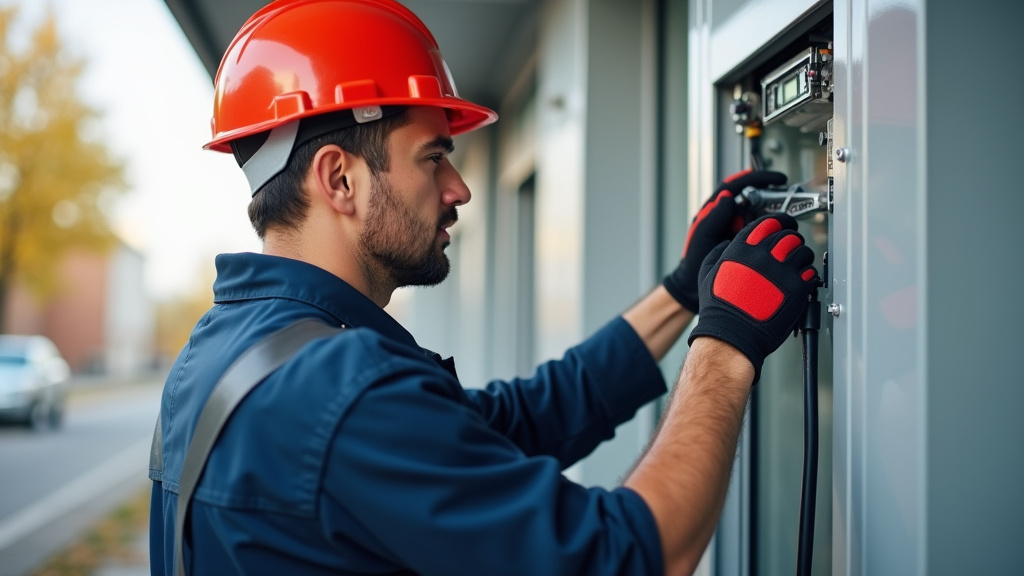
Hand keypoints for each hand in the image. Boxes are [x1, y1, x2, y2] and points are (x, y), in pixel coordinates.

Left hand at [663, 170, 787, 312]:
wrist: (696, 284)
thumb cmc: (694, 259)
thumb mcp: (702, 237)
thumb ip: (713, 217)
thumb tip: (727, 197)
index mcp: (715, 209)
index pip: (737, 185)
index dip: (757, 178)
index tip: (777, 179)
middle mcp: (728, 215)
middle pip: (753, 197)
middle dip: (772, 195)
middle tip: (789, 200)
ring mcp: (738, 227)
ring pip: (760, 212)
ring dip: (775, 213)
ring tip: (788, 219)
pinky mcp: (746, 239)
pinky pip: (762, 230)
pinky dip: (773, 230)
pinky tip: (783, 234)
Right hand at [687, 214, 818, 383]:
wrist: (732, 335)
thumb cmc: (719, 309)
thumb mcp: (707, 274)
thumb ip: (718, 253)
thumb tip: (726, 243)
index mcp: (741, 249)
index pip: (768, 222)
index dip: (779, 222)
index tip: (784, 226)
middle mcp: (763, 255)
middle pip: (789, 234)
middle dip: (790, 241)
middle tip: (789, 250)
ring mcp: (782, 271)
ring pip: (804, 251)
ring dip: (801, 257)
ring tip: (795, 267)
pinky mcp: (797, 288)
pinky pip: (811, 272)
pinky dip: (808, 275)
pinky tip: (799, 282)